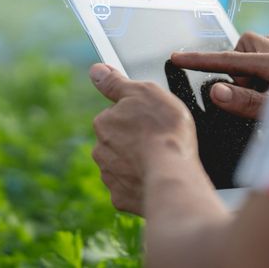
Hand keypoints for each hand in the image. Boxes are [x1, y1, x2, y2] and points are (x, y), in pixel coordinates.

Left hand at [89, 64, 197, 214]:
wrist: (172, 174)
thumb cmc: (163, 129)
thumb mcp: (144, 92)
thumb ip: (116, 82)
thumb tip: (96, 70)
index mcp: (103, 123)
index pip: (115, 116)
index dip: (136, 118)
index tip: (152, 122)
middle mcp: (100, 150)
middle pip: (117, 142)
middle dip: (133, 142)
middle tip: (158, 141)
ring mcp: (109, 176)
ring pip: (122, 166)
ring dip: (137, 163)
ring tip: (160, 162)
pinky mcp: (120, 198)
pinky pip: (129, 189)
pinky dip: (140, 185)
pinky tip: (156, 179)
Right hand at [171, 32, 268, 118]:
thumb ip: (246, 102)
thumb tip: (216, 91)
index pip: (228, 60)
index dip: (199, 60)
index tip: (177, 58)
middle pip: (245, 46)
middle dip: (237, 66)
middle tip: (246, 93)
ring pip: (261, 51)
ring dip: (253, 71)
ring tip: (264, 97)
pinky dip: (268, 74)